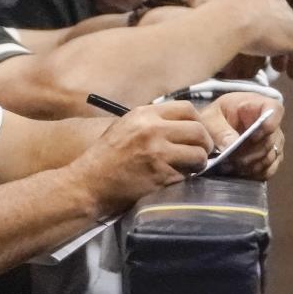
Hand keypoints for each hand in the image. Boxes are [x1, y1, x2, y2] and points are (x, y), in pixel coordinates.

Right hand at [70, 101, 235, 215]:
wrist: (88, 184)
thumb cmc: (105, 158)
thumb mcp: (125, 127)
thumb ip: (151, 122)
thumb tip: (181, 126)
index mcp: (143, 114)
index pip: (187, 109)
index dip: (197, 122)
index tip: (195, 134)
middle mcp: (152, 129)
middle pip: (198, 130)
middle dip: (204, 143)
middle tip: (200, 152)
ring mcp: (157, 152)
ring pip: (199, 153)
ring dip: (198, 162)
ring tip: (189, 167)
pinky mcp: (161, 175)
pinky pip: (188, 174)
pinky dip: (186, 177)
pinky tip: (175, 179)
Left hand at [201, 93, 284, 179]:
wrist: (219, 125)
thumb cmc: (217, 116)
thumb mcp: (211, 118)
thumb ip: (219, 130)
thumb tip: (231, 145)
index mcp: (259, 105)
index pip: (275, 111)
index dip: (266, 126)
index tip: (250, 137)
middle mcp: (273, 123)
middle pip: (269, 141)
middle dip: (249, 153)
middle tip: (229, 160)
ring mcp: (275, 142)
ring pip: (270, 157)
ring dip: (250, 165)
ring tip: (230, 166)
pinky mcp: (272, 158)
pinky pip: (269, 169)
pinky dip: (254, 173)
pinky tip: (239, 171)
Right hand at [211, 0, 292, 81]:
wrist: (230, 18)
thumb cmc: (217, 10)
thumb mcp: (207, 2)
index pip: (269, 14)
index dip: (267, 30)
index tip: (261, 46)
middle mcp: (280, 5)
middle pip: (284, 28)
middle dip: (280, 46)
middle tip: (277, 64)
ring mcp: (291, 22)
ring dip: (292, 59)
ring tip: (289, 74)